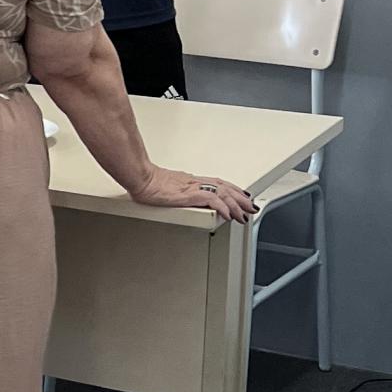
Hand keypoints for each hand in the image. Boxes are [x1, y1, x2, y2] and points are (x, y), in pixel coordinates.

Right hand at [128, 165, 255, 222]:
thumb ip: (176, 191)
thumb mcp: (166, 187)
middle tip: (251, 207)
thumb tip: (177, 196)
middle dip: (240, 199)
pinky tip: (229, 215)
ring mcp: (193, 188)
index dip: (232, 189)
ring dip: (236, 205)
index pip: (218, 183)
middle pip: (225, 188)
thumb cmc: (147, 182)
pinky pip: (212, 200)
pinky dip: (223, 207)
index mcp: (191, 181)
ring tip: (244, 214)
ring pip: (222, 194)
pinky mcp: (189, 195)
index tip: (242, 196)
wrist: (140, 177)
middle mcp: (196, 182)